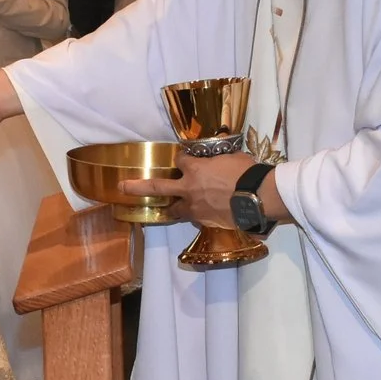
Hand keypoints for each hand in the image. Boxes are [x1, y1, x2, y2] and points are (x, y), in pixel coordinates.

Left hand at [123, 151, 253, 228]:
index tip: (183, 158)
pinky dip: (197, 214)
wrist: (257, 197)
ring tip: (169, 208)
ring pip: (175, 209)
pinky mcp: (205, 221)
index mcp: (195, 168)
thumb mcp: (233, 158)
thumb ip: (221, 159)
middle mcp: (189, 188)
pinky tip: (205, 213)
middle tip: (122, 187)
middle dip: (138, 186)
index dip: (181, 159)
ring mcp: (195, 207)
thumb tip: (224, 158)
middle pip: (157, 186)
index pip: (180, 160)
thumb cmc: (247, 172)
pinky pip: (195, 218)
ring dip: (172, 207)